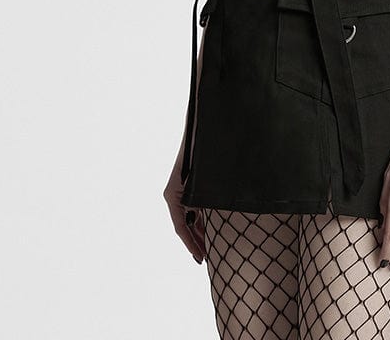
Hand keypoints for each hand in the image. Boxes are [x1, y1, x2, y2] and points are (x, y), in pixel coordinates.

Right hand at [164, 149, 205, 264]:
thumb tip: (203, 223)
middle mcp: (176, 194)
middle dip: (198, 242)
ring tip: (214, 249)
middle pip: (187, 225)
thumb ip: (200, 202)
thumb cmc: (201, 151)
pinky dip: (205, 220)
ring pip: (193, 217)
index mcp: (173, 195)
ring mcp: (184, 190)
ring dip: (202, 232)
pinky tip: (216, 229)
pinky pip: (197, 208)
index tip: (200, 258)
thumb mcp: (199, 181)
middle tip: (209, 259)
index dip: (191, 244)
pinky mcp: (192, 186)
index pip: (181, 227)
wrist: (203, 129)